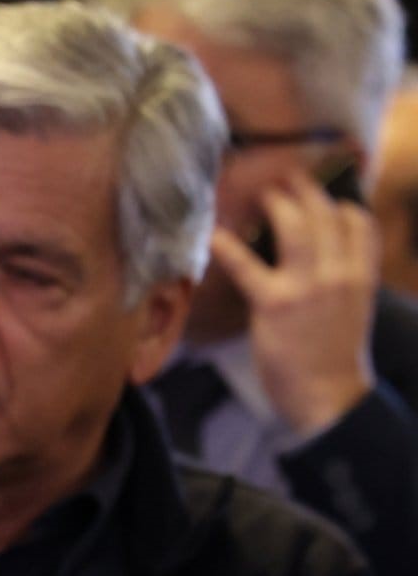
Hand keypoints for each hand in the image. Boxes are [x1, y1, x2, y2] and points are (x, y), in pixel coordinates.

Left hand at [210, 169, 377, 433]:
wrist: (328, 396)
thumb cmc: (334, 357)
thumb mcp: (353, 310)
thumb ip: (343, 279)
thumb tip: (325, 257)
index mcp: (361, 276)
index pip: (360, 222)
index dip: (340, 202)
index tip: (323, 193)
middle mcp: (339, 273)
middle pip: (325, 214)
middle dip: (304, 190)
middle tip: (285, 179)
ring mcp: (308, 286)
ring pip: (295, 226)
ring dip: (276, 203)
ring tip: (262, 194)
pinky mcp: (274, 303)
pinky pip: (247, 266)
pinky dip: (228, 247)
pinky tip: (213, 236)